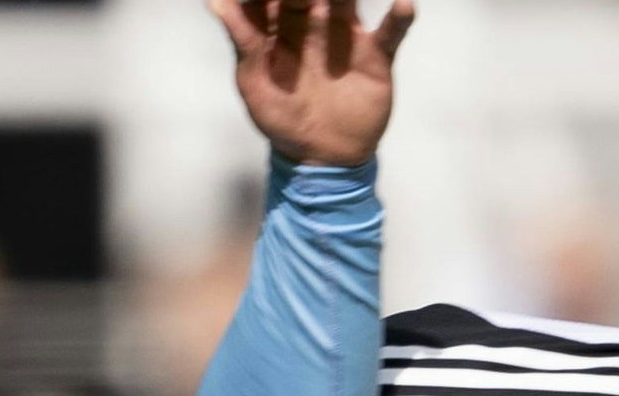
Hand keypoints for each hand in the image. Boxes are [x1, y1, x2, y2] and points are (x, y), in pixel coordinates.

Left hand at [210, 0, 416, 169]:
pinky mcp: (375, 56)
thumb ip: (242, 39)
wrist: (322, 158)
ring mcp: (346, 35)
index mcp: (280, 25)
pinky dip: (399, 17)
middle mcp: (314, 21)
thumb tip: (214, 1)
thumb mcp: (254, 81)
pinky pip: (391, 32)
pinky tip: (404, 4)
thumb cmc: (281, 119)